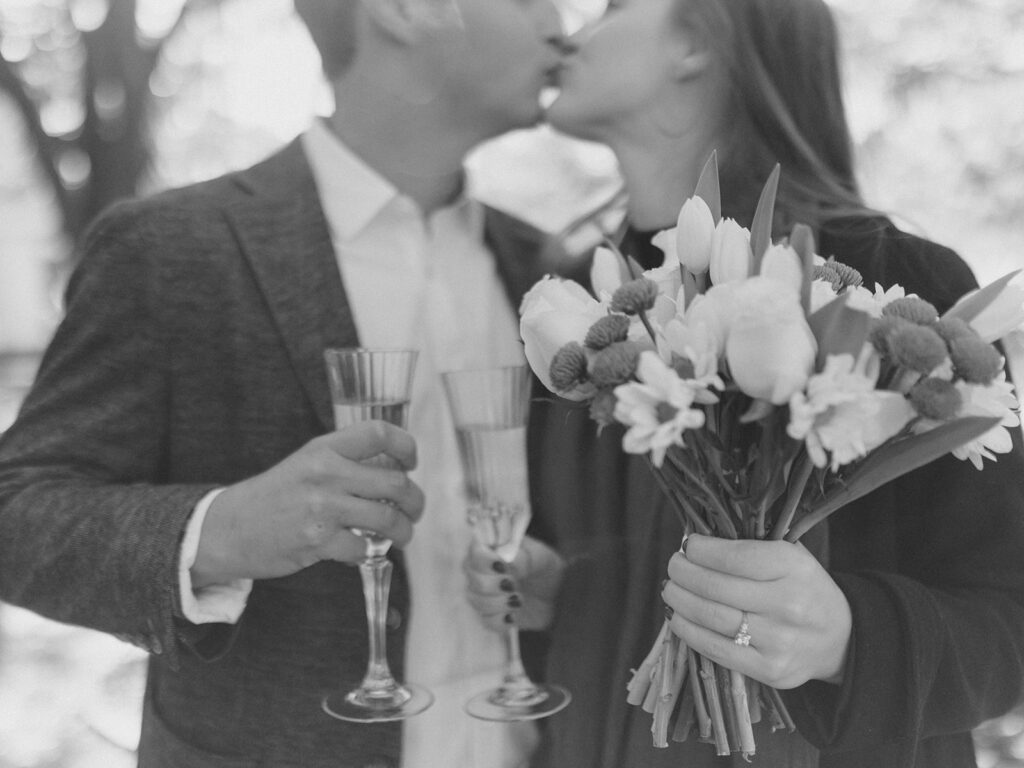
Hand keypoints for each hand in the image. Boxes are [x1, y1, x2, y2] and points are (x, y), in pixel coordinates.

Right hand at [192, 421, 424, 586]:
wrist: (227, 529)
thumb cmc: (273, 497)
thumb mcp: (306, 464)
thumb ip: (345, 463)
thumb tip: (394, 473)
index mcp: (324, 448)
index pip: (379, 433)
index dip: (405, 446)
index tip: (411, 462)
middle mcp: (325, 473)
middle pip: (395, 481)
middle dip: (414, 500)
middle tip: (414, 510)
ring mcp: (322, 507)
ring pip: (387, 518)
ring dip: (402, 530)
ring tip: (401, 535)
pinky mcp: (317, 541)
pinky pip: (363, 548)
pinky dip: (368, 553)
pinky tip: (362, 550)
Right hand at [463, 535, 565, 631]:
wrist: (559, 595)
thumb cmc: (546, 568)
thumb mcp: (540, 557)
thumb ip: (521, 557)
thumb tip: (503, 560)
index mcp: (492, 550)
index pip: (474, 551)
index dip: (483, 560)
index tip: (501, 567)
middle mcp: (483, 571)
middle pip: (473, 578)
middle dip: (493, 585)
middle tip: (513, 584)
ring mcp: (485, 594)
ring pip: (476, 600)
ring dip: (498, 602)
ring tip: (519, 599)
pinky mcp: (492, 615)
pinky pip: (486, 621)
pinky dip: (501, 620)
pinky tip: (514, 615)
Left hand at [662, 534, 851, 688]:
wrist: (842, 639)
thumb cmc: (804, 588)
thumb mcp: (791, 555)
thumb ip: (751, 545)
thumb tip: (697, 542)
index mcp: (793, 567)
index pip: (733, 557)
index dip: (700, 550)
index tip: (688, 545)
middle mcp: (788, 604)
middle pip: (715, 587)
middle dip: (683, 573)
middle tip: (673, 566)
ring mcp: (779, 640)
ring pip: (710, 617)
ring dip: (679, 600)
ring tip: (670, 588)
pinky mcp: (769, 669)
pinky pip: (716, 649)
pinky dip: (688, 631)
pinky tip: (678, 617)